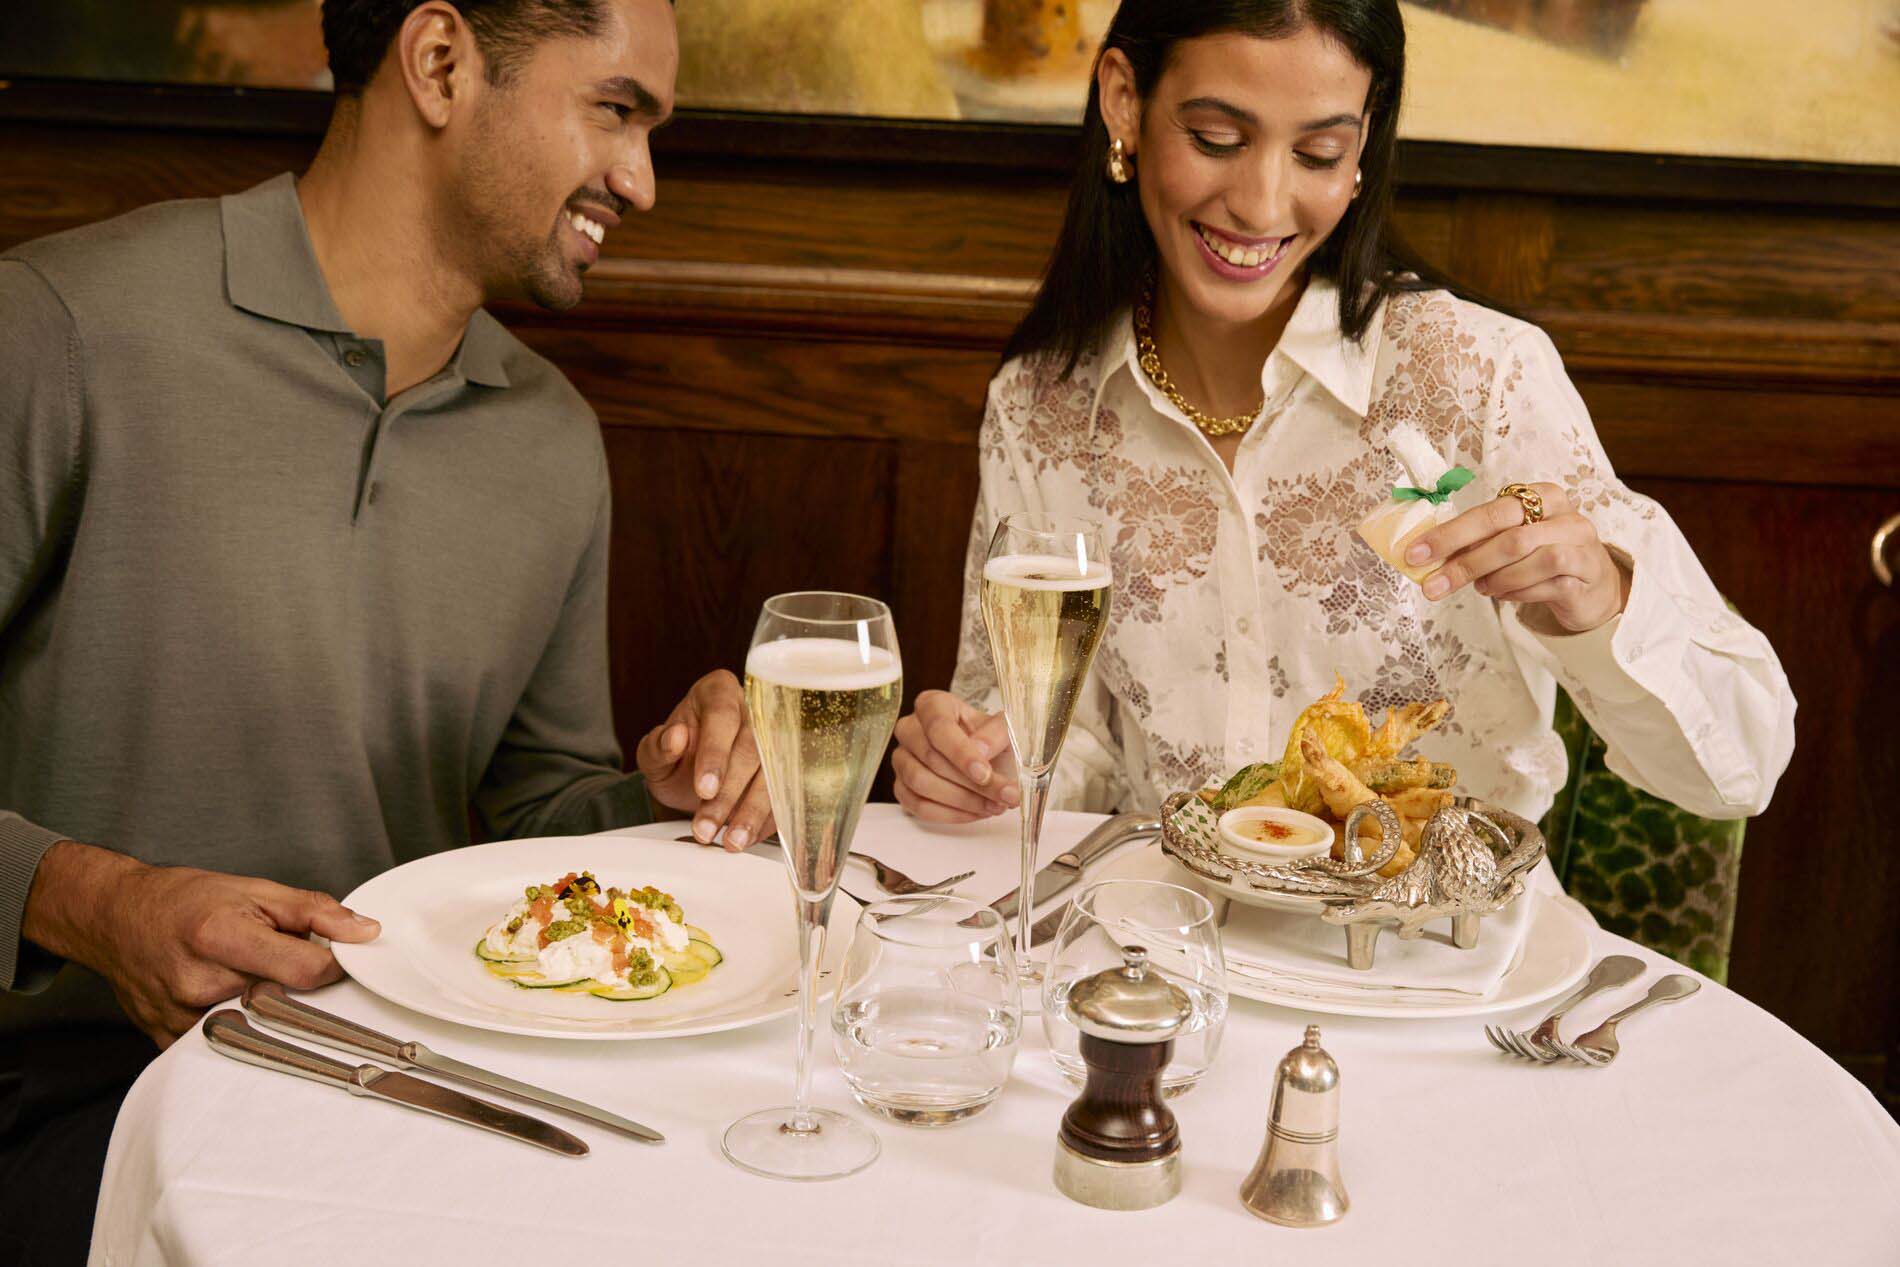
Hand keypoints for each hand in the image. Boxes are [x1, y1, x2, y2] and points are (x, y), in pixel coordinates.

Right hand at [22, 841, 380, 1048]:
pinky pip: (230, 1043)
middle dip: (303, 987)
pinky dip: (245, 1024)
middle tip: (293, 967)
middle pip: (287, 1002)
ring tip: (255, 978)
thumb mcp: (255, 889)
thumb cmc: (184, 901)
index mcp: (222, 938)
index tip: (336, 957)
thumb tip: (365, 932)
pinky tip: (234, 999)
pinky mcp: (170, 1041)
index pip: (306, 971)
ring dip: (273, 1006)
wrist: (116, 919)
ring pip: (261, 1026)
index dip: (333, 965)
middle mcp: (200, 983)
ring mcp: (182, 1018)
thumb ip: (315, 911)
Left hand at [635, 668, 773, 849]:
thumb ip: (657, 747)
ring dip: (753, 812)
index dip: (715, 755)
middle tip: (708, 827)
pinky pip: (784, 793)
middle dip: (730, 794)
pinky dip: (767, 820)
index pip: (722, 718)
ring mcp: (774, 737)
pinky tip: (747, 837)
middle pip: (752, 749)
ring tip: (732, 841)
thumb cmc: (674, 757)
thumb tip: (675, 737)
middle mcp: (752, 710)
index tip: (704, 789)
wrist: (690, 774)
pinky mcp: (786, 767)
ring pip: (773, 774)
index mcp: (718, 692)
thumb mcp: (653, 754)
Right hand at [892, 690, 1021, 823]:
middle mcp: (910, 728)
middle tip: (1002, 796)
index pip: (939, 727)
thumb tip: (980, 749)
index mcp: (933, 704)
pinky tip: (976, 812)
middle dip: (969, 783)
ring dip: (961, 801)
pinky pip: (917, 806)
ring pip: (920, 783)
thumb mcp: (1006, 730)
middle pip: (930, 757)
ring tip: (994, 805)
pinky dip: (950, 814)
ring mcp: (901, 758)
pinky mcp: (902, 787)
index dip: (961, 753)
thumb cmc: (995, 741)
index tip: (984, 774)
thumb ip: (996, 734)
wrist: (992, 760)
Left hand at [1407, 483, 1630, 631]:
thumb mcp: (1513, 539)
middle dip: (1465, 562)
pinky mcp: (1586, 576)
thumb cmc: (1542, 557)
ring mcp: (1581, 546)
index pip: (1490, 512)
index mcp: (1543, 496)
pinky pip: (1545, 585)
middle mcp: (1566, 517)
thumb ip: (1479, 540)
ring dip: (1494, 578)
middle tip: (1433, 584)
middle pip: (1509, 536)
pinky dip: (1516, 592)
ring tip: (1479, 587)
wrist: (1593, 586)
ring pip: (1529, 560)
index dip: (1450, 533)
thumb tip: (1428, 555)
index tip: (1416, 553)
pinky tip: (1504, 595)